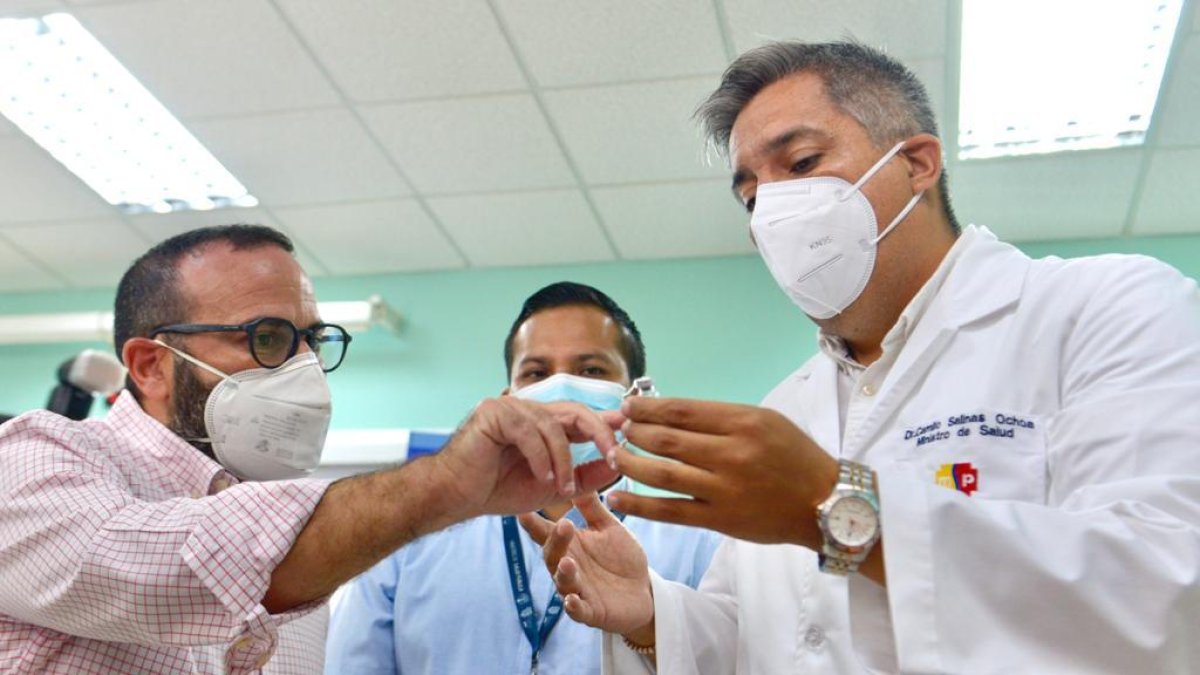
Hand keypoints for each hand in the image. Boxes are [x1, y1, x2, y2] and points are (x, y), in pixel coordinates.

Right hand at [431, 397, 621, 518]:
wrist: (455, 496)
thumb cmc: (495, 490)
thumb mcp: (551, 487)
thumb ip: (582, 477)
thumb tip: (615, 466)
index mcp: (541, 423)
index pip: (581, 417)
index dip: (607, 424)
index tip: (631, 435)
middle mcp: (528, 409)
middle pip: (575, 412)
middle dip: (600, 434)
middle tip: (614, 457)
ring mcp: (510, 407)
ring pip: (554, 425)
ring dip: (564, 460)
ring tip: (561, 488)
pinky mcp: (494, 412)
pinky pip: (530, 431)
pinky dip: (541, 457)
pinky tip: (542, 478)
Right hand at [519, 493, 654, 639]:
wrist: (644, 591)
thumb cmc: (621, 557)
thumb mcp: (608, 527)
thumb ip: (591, 507)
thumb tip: (576, 472)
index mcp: (570, 545)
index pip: (547, 532)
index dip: (534, 524)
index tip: (523, 510)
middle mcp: (568, 566)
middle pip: (552, 555)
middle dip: (556, 542)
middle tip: (563, 525)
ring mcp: (577, 590)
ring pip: (563, 582)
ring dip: (564, 573)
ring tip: (568, 562)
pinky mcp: (591, 612)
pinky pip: (578, 611)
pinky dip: (573, 607)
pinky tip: (571, 600)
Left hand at [607, 398, 838, 548]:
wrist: (826, 503)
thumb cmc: (794, 457)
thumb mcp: (766, 421)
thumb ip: (721, 417)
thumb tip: (671, 413)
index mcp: (744, 423)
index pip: (682, 410)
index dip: (647, 408)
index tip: (628, 406)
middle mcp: (733, 454)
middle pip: (667, 439)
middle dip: (634, 432)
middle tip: (617, 429)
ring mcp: (725, 489)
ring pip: (663, 473)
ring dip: (631, 463)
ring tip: (614, 456)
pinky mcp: (721, 520)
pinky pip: (671, 512)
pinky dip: (640, 505)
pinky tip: (618, 498)